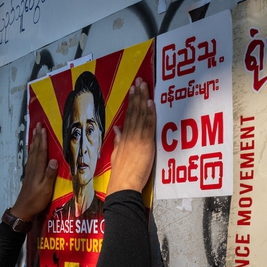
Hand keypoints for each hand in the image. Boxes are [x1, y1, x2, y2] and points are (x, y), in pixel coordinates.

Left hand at [10, 122, 58, 220]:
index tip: (43, 128)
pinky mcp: (29, 174)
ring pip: (32, 152)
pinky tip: (32, 149)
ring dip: (34, 141)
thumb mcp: (46, 188)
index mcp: (38, 169)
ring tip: (35, 132)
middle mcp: (33, 167)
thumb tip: (54, 159)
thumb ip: (50, 174)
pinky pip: (31, 157)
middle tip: (38, 124)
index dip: (42, 140)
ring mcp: (30, 170)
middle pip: (35, 149)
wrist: (24, 209)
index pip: (41, 152)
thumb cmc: (36, 199)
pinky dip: (32, 150)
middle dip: (37, 136)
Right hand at [106, 78, 156, 194]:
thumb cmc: (121, 173)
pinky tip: (150, 103)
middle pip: (134, 111)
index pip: (128, 115)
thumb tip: (117, 129)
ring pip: (141, 115)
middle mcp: (130, 135)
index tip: (134, 89)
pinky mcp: (146, 145)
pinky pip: (148, 126)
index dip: (132, 101)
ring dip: (143, 99)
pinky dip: (149, 114)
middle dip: (138, 95)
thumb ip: (119, 140)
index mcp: (124, 137)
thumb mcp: (117, 154)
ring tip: (145, 86)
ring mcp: (138, 139)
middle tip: (140, 81)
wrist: (124, 185)